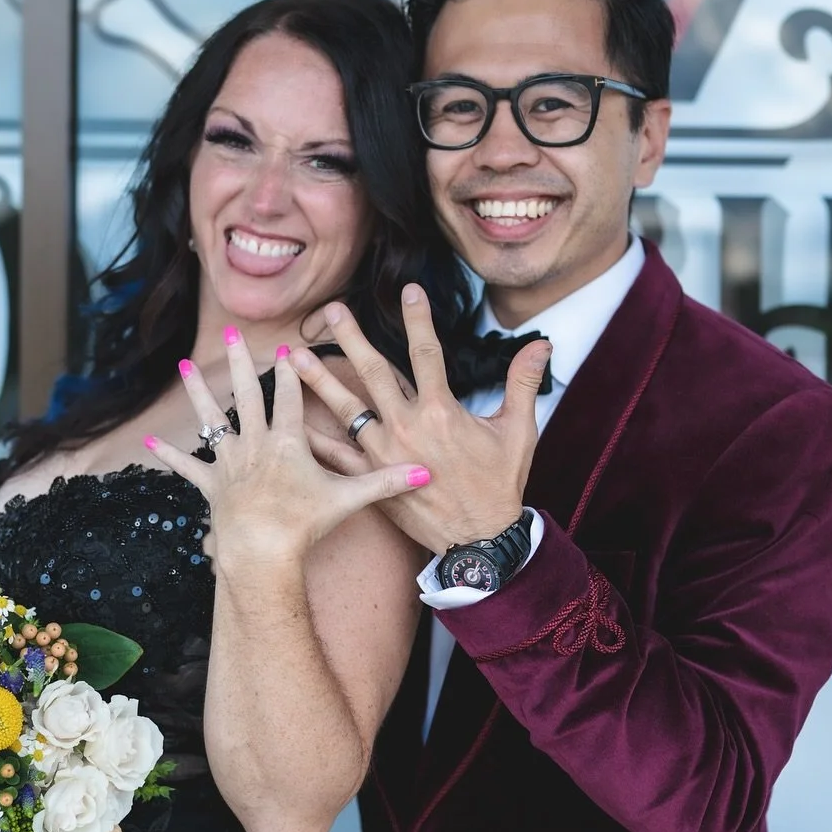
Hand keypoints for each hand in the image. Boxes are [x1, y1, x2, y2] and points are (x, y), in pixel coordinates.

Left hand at [144, 327, 430, 574]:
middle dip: (239, 363)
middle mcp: (255, 443)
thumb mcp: (349, 499)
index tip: (285, 349)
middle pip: (247, 395)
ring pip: (212, 420)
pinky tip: (149, 442)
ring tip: (186, 368)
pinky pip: (186, 467)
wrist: (262, 551)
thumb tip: (426, 474)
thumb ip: (385, 482)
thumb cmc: (304, 524)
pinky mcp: (210, 486)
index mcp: (288, 441)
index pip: (290, 399)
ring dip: (199, 393)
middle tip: (229, 335)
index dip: (289, 373)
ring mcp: (229, 463)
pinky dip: (170, 456)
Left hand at [291, 285, 550, 555]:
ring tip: (293, 357)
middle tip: (331, 311)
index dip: (419, 320)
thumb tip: (542, 345)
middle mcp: (407, 427)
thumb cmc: (499, 485)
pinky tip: (290, 420)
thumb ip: (523, 384)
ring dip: (318, 380)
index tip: (409, 291)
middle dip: (351, 338)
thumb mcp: (519, 432)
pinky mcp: (370, 479)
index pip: (427, 353)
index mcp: (442, 411)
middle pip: (374, 372)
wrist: (477, 540)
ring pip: (346, 409)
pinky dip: (313, 437)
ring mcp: (384, 453)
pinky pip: (335, 455)